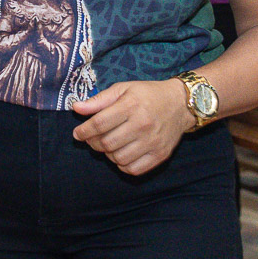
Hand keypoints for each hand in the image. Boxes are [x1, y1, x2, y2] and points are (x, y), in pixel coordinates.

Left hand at [69, 79, 191, 176]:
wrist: (181, 104)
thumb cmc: (148, 95)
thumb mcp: (123, 89)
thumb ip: (99, 100)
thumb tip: (77, 108)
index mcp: (131, 105)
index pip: (99, 124)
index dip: (84, 131)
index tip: (77, 134)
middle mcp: (142, 125)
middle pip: (107, 143)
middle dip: (93, 143)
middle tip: (92, 139)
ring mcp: (152, 142)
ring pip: (118, 158)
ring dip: (107, 154)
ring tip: (109, 145)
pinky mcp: (160, 155)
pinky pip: (133, 169)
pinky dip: (122, 165)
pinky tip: (121, 154)